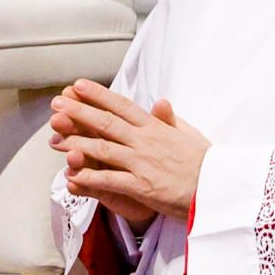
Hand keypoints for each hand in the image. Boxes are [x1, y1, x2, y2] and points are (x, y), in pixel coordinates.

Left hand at [50, 82, 208, 223]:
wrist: (221, 190)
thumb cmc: (207, 163)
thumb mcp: (190, 134)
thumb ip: (170, 120)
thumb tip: (159, 101)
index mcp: (156, 127)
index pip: (122, 106)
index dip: (97, 94)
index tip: (77, 85)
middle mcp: (145, 141)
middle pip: (105, 123)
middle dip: (78, 112)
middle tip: (56, 103)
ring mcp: (142, 163)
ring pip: (101, 149)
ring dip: (75, 144)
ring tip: (54, 140)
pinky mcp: (142, 186)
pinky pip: (109, 180)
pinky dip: (89, 178)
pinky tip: (71, 176)